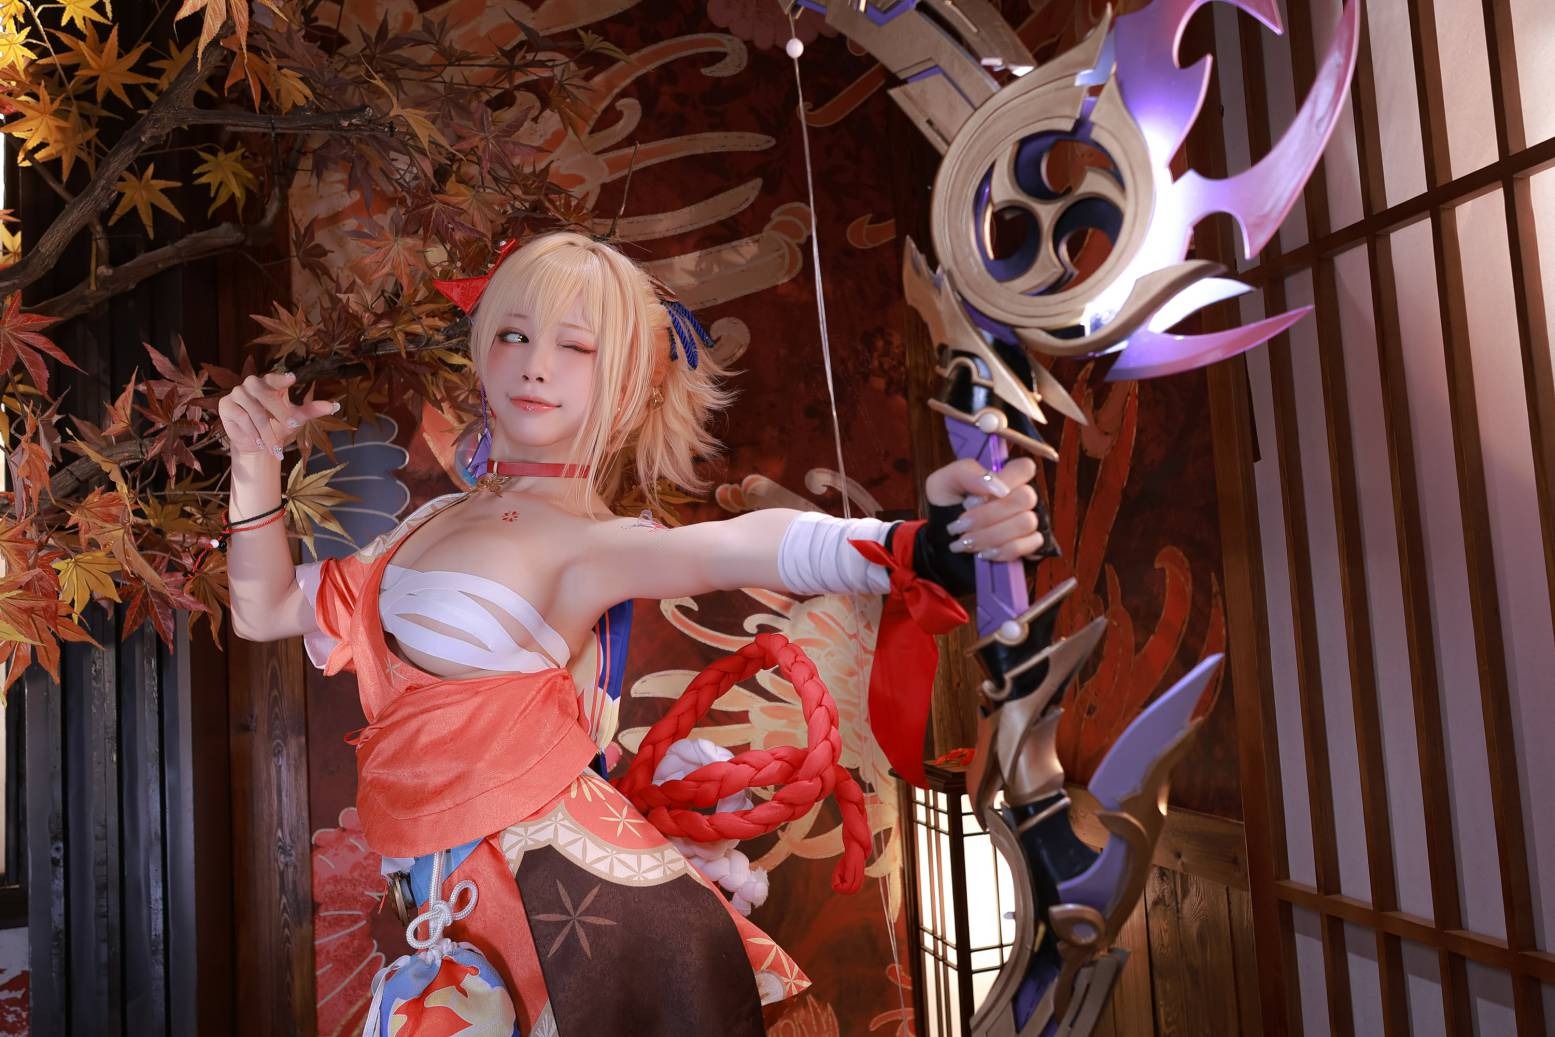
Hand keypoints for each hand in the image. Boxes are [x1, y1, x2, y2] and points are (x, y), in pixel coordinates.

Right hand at [217, 371, 337, 459]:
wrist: (258, 444)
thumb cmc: (278, 427)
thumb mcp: (296, 419)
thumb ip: (311, 410)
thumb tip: (334, 406)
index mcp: (271, 383)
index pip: (276, 377)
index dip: (282, 378)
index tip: (292, 378)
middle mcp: (253, 384)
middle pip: (266, 395)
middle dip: (280, 413)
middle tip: (292, 427)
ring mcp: (238, 393)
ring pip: (254, 411)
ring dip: (267, 432)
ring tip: (275, 447)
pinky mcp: (226, 405)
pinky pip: (241, 418)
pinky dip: (252, 432)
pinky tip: (258, 442)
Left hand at [923, 456, 1046, 562]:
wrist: (938, 542)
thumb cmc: (944, 507)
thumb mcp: (942, 482)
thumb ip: (966, 472)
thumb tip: (998, 487)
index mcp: (1004, 477)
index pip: (1025, 467)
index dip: (1005, 481)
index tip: (975, 498)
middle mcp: (1020, 497)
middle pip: (1026, 497)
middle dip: (987, 515)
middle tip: (960, 524)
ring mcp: (1028, 520)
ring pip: (1026, 522)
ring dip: (990, 535)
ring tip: (965, 541)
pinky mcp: (1030, 545)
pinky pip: (1032, 545)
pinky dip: (1003, 550)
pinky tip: (983, 553)